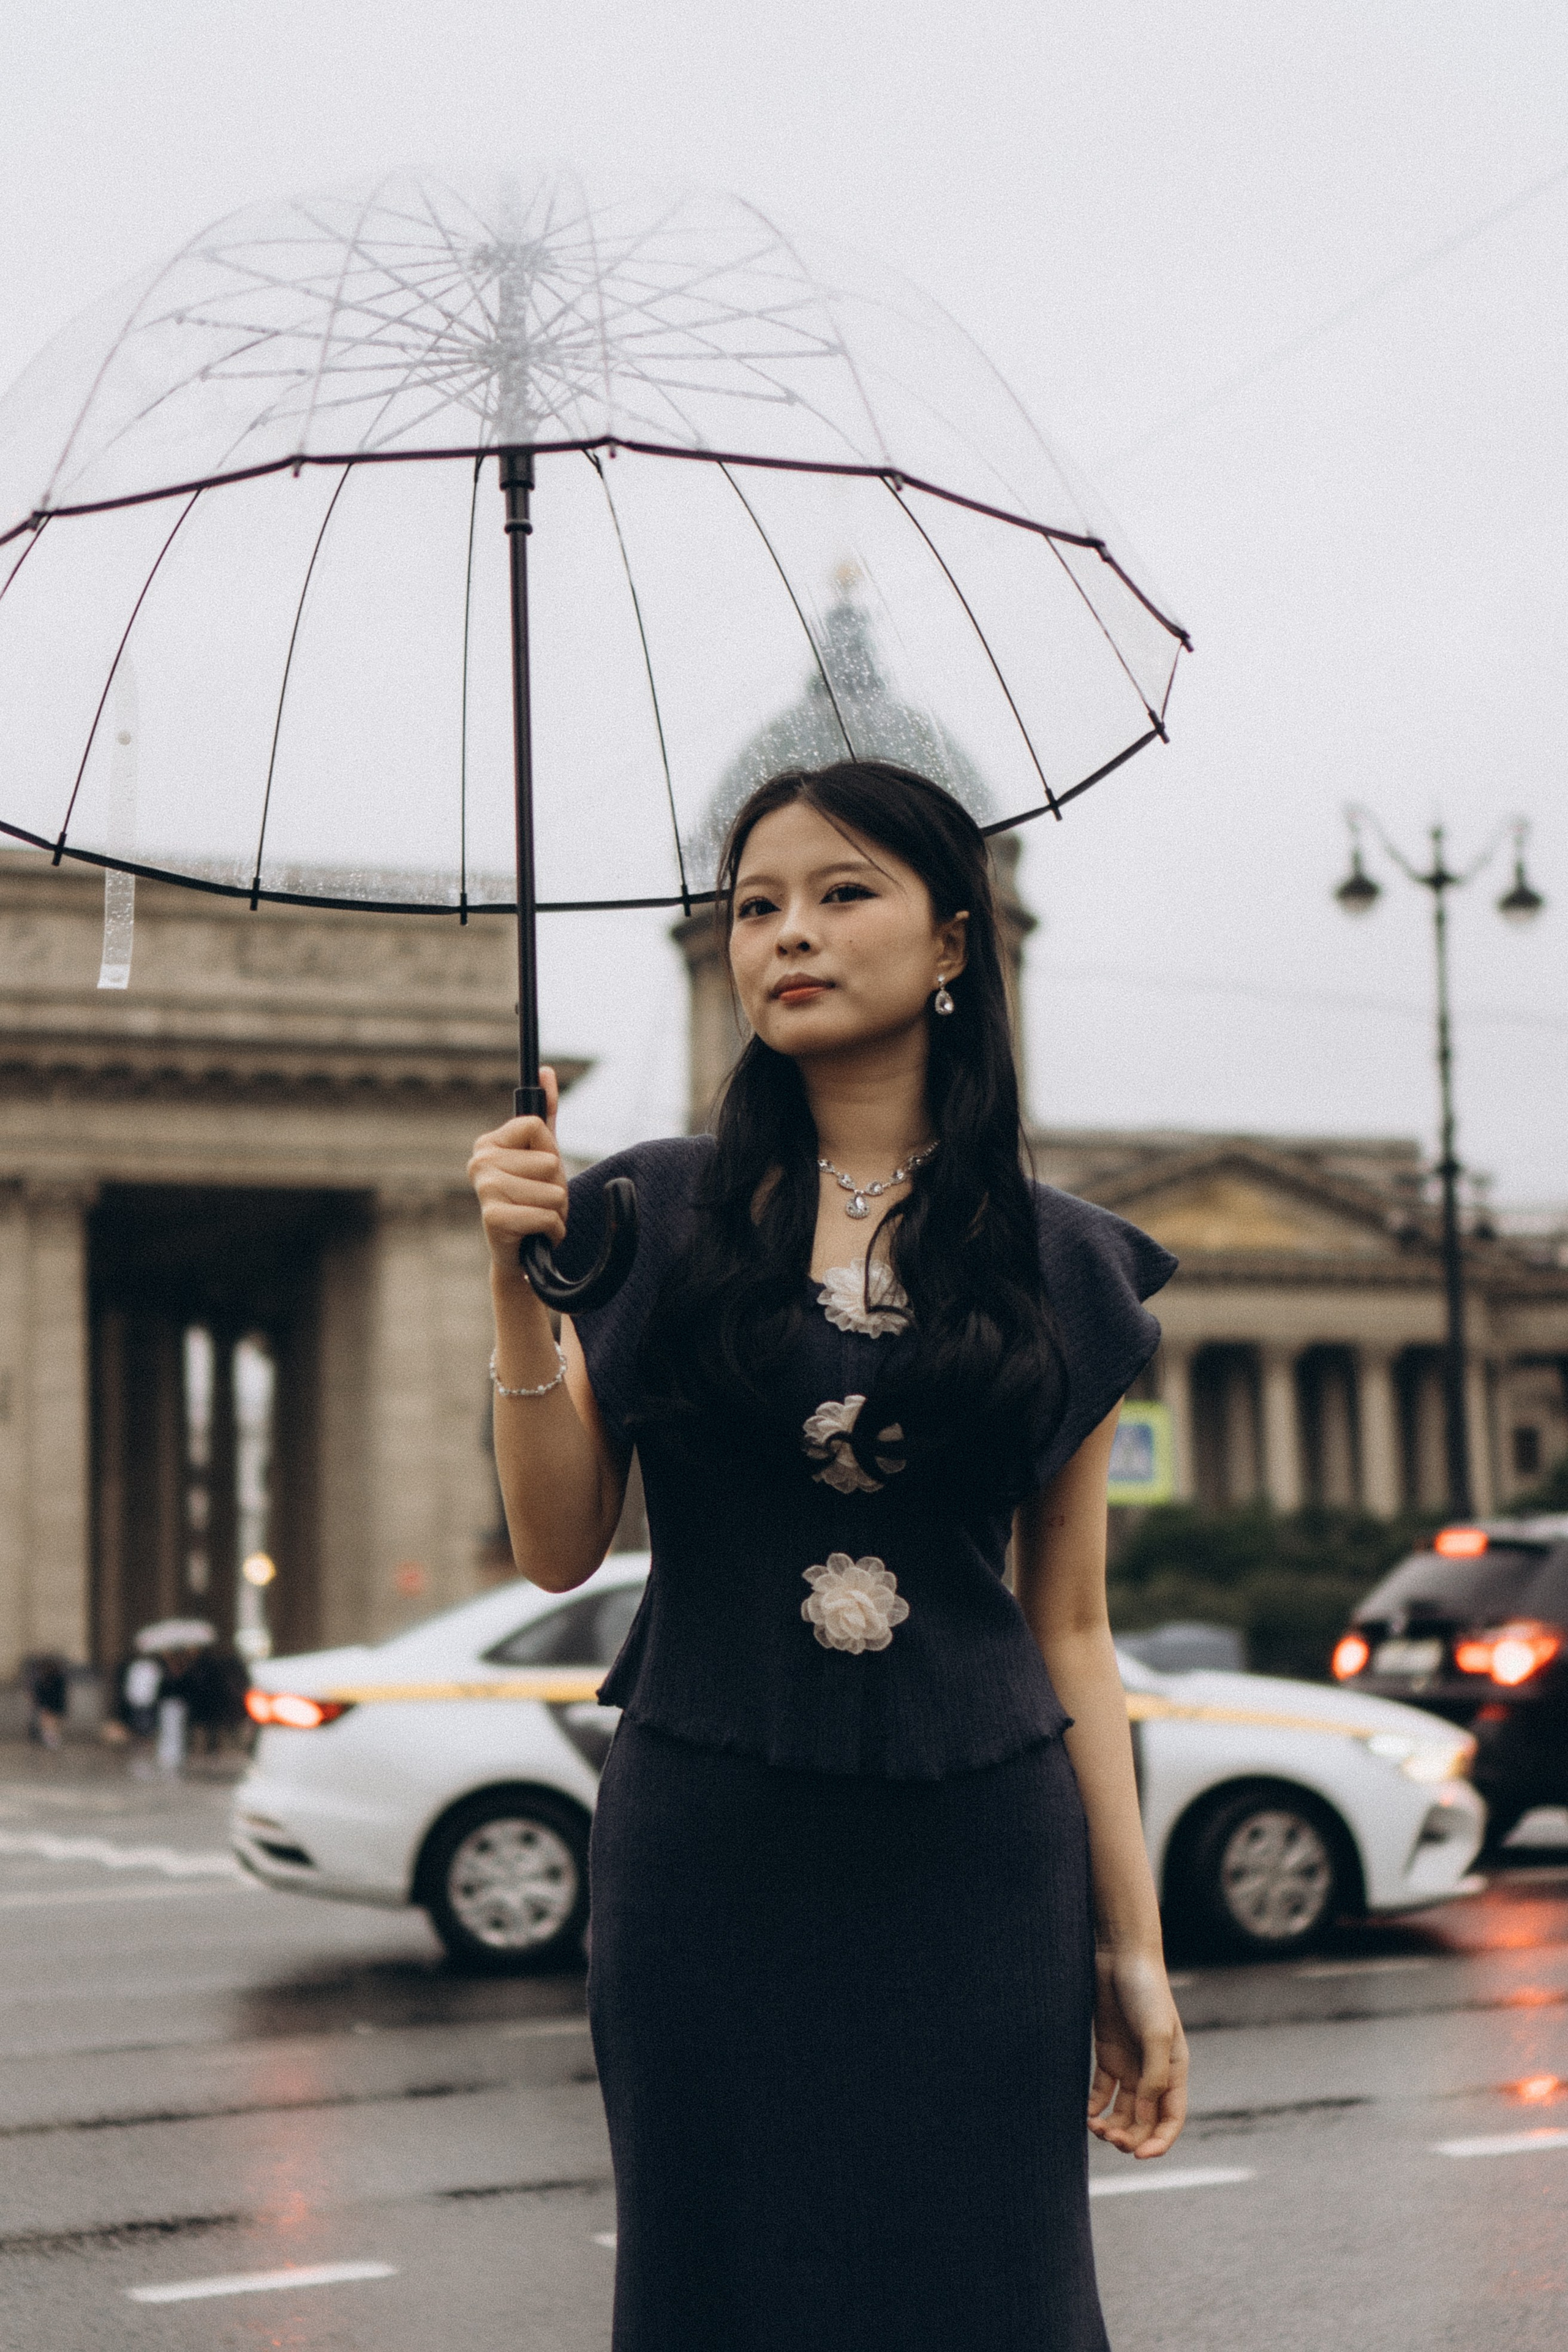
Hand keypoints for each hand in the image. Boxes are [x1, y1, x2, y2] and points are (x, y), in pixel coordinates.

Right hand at [467, 1068, 567, 1276]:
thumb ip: (545, 1113)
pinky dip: (552, 1230)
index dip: (550, 1151)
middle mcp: (480, 1162)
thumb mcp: (542, 1155)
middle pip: (549, 1161)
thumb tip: (546, 1072)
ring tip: (537, 1218)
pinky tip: (536, 1235)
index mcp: (489, 1143)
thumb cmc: (531, 1200)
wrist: (520, 1255)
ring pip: (552, 1191)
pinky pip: (547, 1216)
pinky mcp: (493, 1219)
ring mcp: (485, 1189)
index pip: (536, 1125)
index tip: (538, 1170)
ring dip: (556, 1211)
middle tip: (538, 1200)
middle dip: (556, 1186)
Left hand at [1088, 1946, 1187, 2158]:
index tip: (1140, 2156)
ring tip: (1095, 2127)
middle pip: (1145, 2120)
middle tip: (1109, 2138)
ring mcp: (1130, 2064)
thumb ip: (1153, 2077)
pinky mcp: (1108, 2055)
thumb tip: (1144, 2115)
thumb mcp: (1156, 2034)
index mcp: (1174, 2071)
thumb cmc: (1146, 1992)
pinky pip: (1102, 2092)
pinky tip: (1086, 2114)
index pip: (1171, 2119)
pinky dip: (1095, 2107)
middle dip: (1130, 2136)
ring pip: (1123, 2111)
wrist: (1121, 1956)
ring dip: (1112, 2126)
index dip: (1160, 2142)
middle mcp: (1153, 2072)